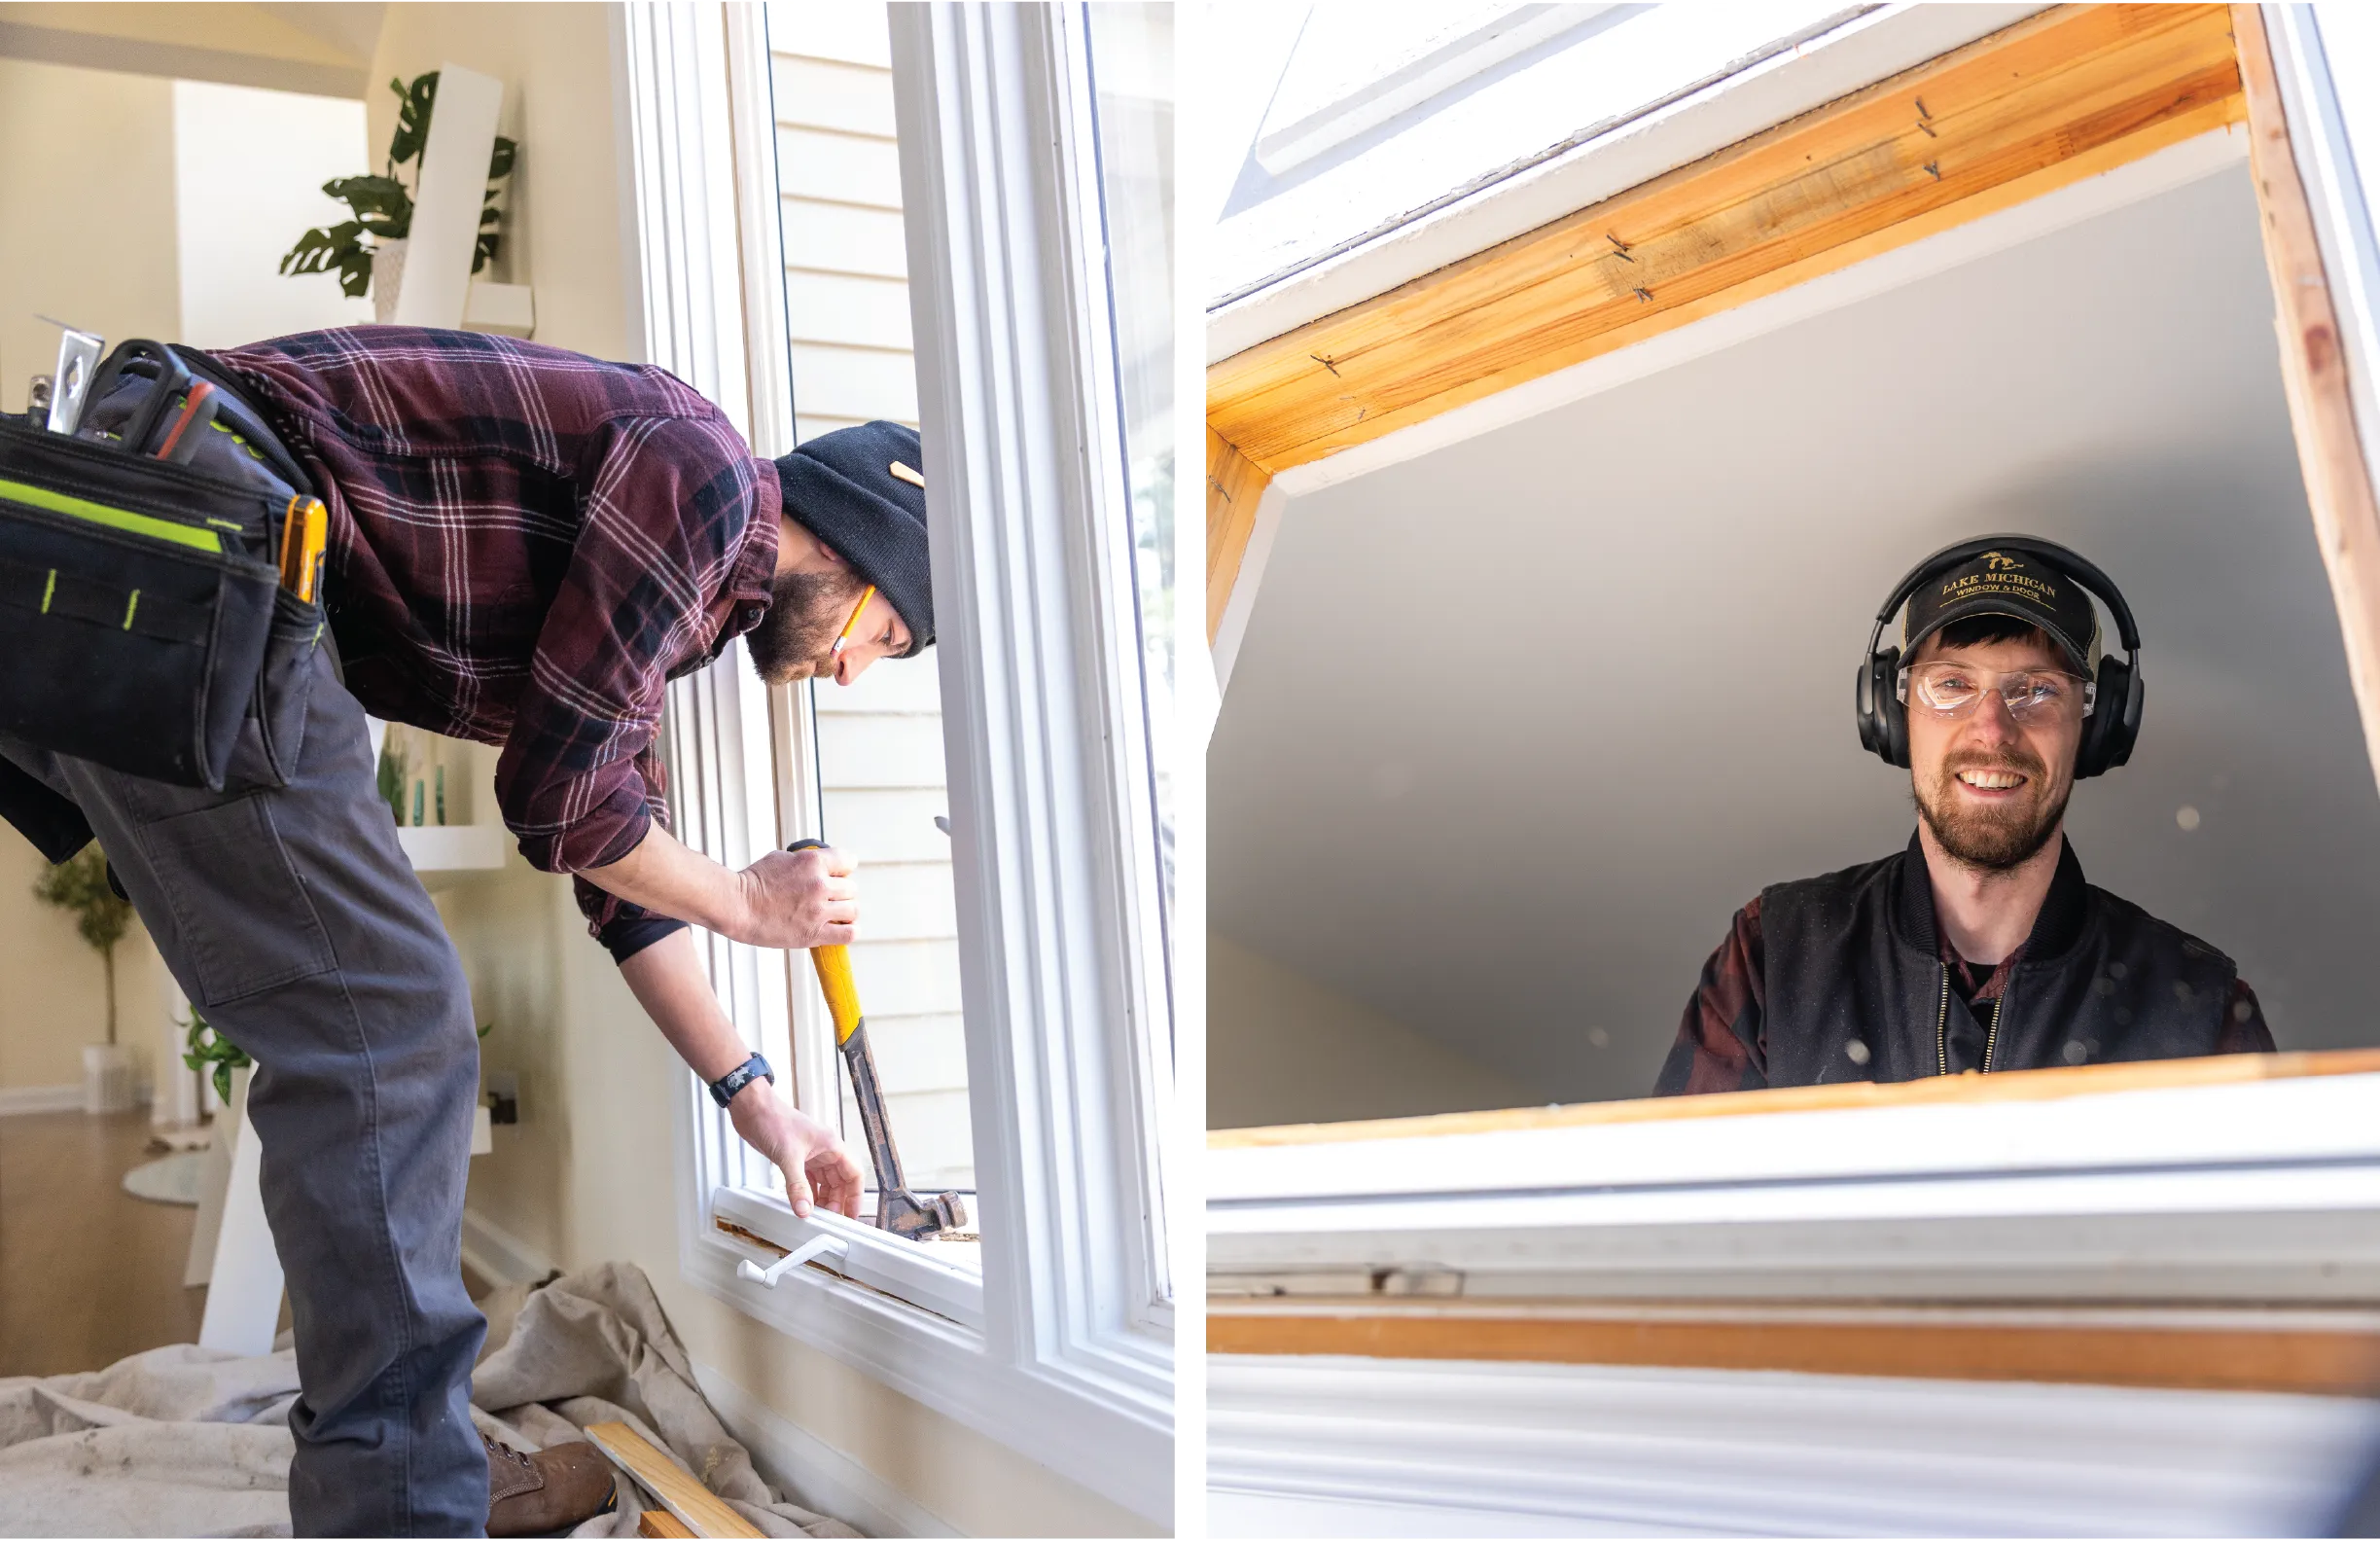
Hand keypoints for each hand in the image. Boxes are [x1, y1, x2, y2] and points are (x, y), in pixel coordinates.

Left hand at [728, 1083, 863, 1218]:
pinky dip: (807, 1193)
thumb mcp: (788, 1156)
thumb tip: (804, 1209)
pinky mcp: (795, 1159)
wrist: (752, 1109)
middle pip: (839, 1182)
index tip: (851, 1214)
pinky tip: (803, 1204)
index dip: (855, 1195)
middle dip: (836, 1201)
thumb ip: (797, 1185)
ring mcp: (810, 1155)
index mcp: (831, 1146)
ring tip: (817, 1216)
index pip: (853, 1174)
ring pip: (824, 1183)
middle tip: (829, 1220)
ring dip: (822, 1199)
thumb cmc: (774, 1119)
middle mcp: (824, 1151)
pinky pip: (808, 1181)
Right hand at [731, 843, 856, 948]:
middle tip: (827, 897)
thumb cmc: (753, 882)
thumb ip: (806, 861)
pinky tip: (840, 928)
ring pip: (853, 909)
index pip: (848, 861)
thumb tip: (819, 864)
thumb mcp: (782, 858)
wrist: (737, 906)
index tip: (838, 874)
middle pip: (851, 888)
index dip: (843, 868)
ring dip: (845, 911)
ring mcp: (819, 911)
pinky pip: (849, 933)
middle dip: (840, 892)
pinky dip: (849, 930)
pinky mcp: (814, 933)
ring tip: (833, 913)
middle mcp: (820, 885)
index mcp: (813, 863)